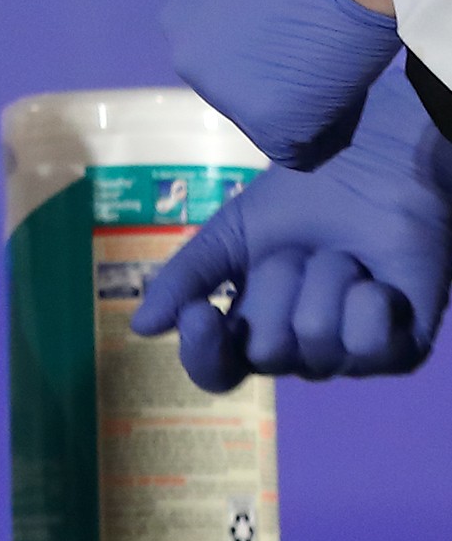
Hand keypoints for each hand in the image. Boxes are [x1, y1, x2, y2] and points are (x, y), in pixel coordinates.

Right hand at [130, 67, 451, 389]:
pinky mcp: (401, 349)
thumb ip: (184, 279)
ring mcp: (349, 354)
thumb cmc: (296, 201)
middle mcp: (298, 352)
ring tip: (343, 252)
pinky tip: (377, 278)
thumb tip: (141, 327)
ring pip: (317, 344)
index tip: (201, 312)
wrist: (367, 167)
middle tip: (298, 251)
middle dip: (279, 288)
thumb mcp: (225, 236)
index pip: (217, 373)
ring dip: (326, 282)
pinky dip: (368, 303)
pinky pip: (369, 346)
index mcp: (251, 330)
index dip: (206, 352)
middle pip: (267, 352)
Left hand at [161, 0, 399, 167]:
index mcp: (179, 21)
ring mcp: (224, 97)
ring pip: (264, 118)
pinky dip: (320, 130)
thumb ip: (244, 15)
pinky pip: (296, 145)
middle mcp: (187, 61)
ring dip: (295, 104)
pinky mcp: (266, 124)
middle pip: (233, 89)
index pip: (216, 57)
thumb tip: (265, 34)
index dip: (258, 52)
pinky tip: (337, 97)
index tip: (286, 39)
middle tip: (310, 56)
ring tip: (327, 71)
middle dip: (269, 80)